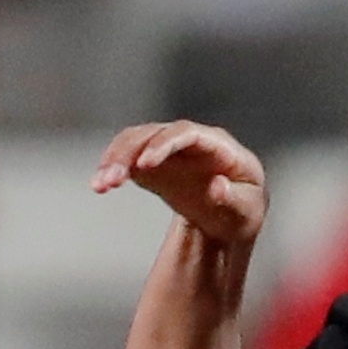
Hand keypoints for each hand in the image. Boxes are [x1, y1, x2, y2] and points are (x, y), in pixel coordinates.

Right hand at [91, 119, 267, 249]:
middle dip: (130, 152)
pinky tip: (100, 185)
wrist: (228, 215)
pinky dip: (112, 168)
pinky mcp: (152, 163)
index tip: (145, 163)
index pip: (187, 133)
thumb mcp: (247, 211)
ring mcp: (168, 149)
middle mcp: (189, 140)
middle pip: (154, 133)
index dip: (164, 144)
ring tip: (100, 185)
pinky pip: (128, 157)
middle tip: (111, 178)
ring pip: (136, 141)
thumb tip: (216, 187)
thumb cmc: (243, 210)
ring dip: (114, 159)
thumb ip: (233, 199)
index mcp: (218, 145)